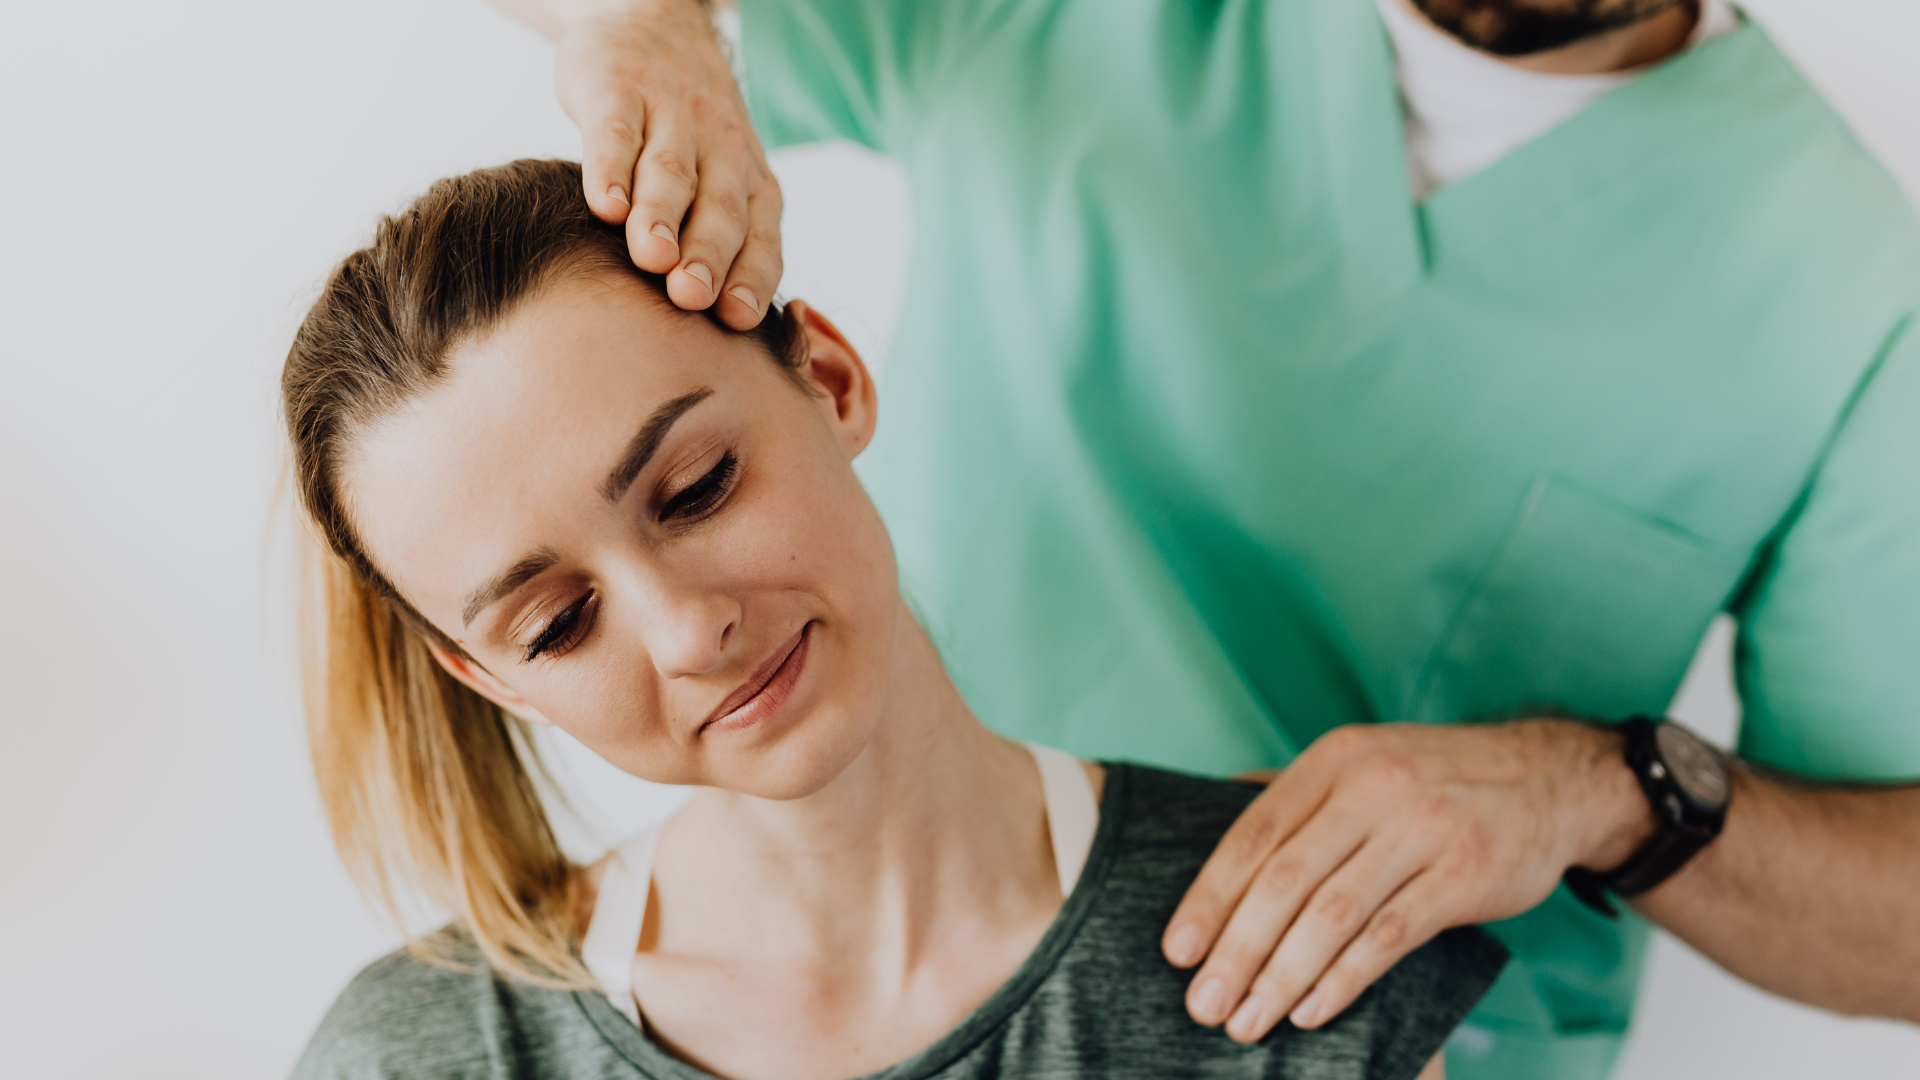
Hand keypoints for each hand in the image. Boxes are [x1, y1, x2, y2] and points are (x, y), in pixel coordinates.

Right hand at [551, 0, 782, 327]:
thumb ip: (720, 246)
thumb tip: (714, 338)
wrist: (656, 23)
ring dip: (662, 216)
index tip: (734, 319)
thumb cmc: (688, 136)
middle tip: (691, 297)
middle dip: (708, 254)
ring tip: (651, 257)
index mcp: (750, 182)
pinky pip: (616, 131)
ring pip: (671, 171)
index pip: (760, 237)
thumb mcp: (718, 181)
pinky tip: (604, 204)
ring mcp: (670, 115)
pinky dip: (611, 167)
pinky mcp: (619, 88)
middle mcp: (720, 149)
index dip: (750, 276)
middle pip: (718, 209)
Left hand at [1162, 720, 1651, 1042]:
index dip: (1210, 896)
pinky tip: (1309, 1011)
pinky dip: (1343, 979)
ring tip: (1248, 1020)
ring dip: (1280, 976)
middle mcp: (1373, 787)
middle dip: (1236, 950)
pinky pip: (1389, 936)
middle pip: (1283, 880)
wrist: (1552, 778)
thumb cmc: (1437, 780)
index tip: (1178, 951)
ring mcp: (1423, 829)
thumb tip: (1210, 805)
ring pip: (1331, 915)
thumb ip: (1297, 791)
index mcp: (1334, 760)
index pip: (1253, 834)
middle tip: (1204, 1004)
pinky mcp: (1465, 874)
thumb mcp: (1364, 759)